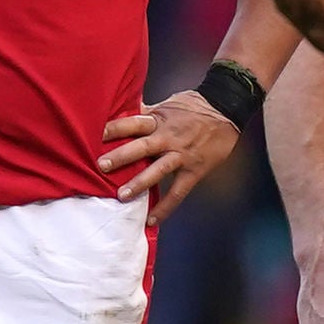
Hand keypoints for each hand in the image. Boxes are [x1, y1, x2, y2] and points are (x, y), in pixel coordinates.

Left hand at [99, 91, 237, 222]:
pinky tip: (151, 220)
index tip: (95, 135)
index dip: (115, 128)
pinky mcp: (194, 170)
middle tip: (101, 166)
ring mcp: (182, 155)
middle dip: (121, 157)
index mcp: (159, 120)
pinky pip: (178, 191)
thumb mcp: (167, 104)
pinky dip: (165, 207)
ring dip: (140, 183)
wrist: (227, 108)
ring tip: (121, 196)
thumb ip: (145, 112)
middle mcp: (168, 138)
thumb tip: (121, 109)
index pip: (133, 123)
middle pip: (142, 147)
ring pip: (158, 170)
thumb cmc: (193, 105)